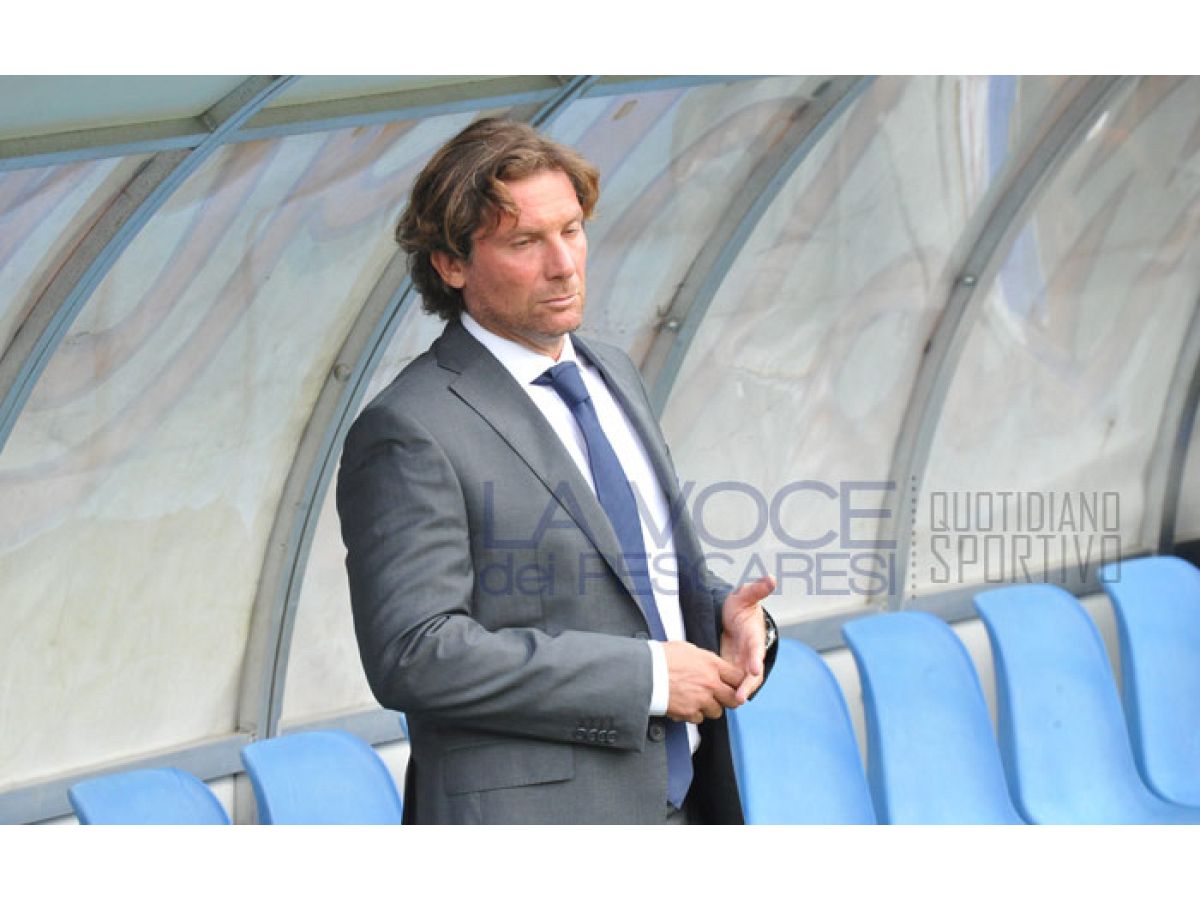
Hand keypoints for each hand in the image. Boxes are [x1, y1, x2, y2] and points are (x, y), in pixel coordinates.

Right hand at [662, 641, 744, 723]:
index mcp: (712, 665)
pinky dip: (694, 714)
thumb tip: (710, 664)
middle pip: (733, 699)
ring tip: (699, 700)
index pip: (738, 678)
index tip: (734, 685)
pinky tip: (686, 705)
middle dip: (729, 699)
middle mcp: (710, 684)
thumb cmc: (662, 658)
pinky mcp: (689, 712)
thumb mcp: (688, 649)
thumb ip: (705, 659)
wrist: (645, 672)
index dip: (738, 683)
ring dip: (710, 707)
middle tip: (722, 697)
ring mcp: (701, 699)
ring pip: (717, 711)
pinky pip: (699, 718)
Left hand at [720, 575, 775, 703]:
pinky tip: (721, 702)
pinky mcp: (733, 666)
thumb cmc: (741, 605)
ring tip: (733, 703)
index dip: (755, 659)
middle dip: (747, 684)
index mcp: (754, 635)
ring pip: (744, 681)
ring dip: (740, 692)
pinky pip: (733, 682)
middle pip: (753, 671)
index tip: (753, 669)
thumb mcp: (745, 595)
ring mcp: (743, 661)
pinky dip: (729, 691)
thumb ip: (756, 589)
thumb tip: (771, 578)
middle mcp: (751, 651)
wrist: (734, 616)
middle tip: (740, 697)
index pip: (756, 648)